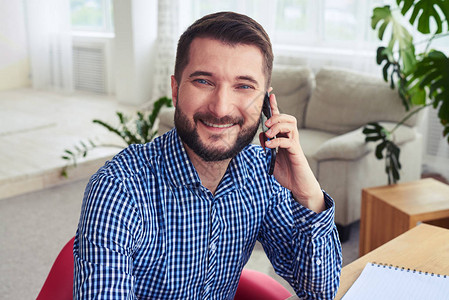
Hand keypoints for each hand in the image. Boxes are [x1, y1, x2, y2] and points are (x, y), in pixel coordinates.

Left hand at [259, 92, 325, 212]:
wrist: (299, 186)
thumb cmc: (286, 172)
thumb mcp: (272, 158)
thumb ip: (267, 146)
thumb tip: (262, 135)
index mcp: (284, 138)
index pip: (280, 119)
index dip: (275, 106)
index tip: (270, 94)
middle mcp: (291, 138)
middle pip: (288, 118)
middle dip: (276, 116)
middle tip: (266, 123)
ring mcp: (295, 144)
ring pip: (291, 125)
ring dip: (278, 125)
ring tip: (269, 133)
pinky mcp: (297, 152)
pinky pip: (288, 141)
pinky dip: (277, 141)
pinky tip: (270, 145)